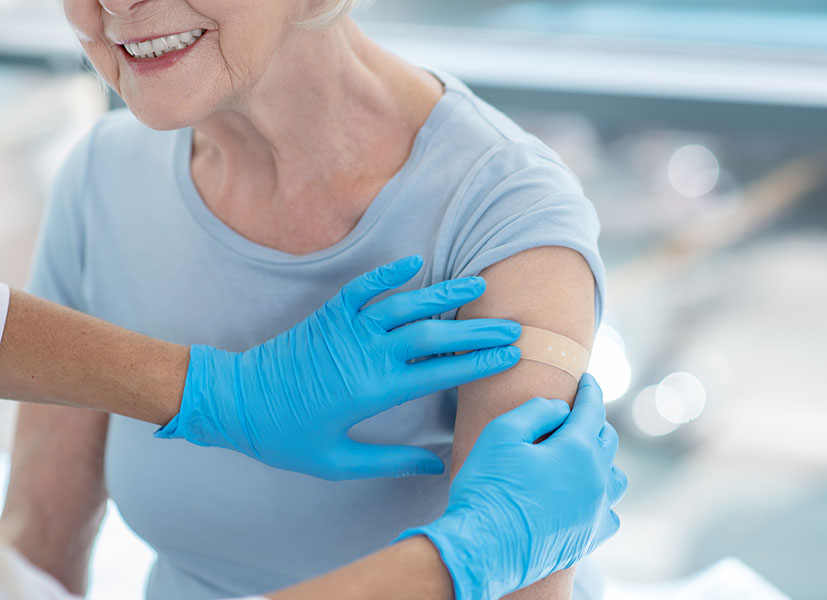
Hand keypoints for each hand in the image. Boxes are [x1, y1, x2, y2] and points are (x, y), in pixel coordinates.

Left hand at [156, 255, 521, 479]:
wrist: (236, 402)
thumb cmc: (285, 436)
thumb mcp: (337, 461)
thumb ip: (390, 462)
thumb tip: (435, 464)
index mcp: (372, 390)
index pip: (438, 371)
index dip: (477, 362)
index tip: (510, 356)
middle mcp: (365, 353)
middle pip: (431, 335)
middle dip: (475, 330)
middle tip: (511, 327)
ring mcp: (347, 329)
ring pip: (404, 305)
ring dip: (442, 295)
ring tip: (476, 286)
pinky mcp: (329, 315)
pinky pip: (363, 287)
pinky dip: (388, 273)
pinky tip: (414, 263)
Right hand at [398, 374, 626, 599]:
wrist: (482, 548)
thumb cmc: (487, 488)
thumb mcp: (502, 433)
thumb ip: (536, 411)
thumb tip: (560, 408)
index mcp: (578, 450)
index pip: (593, 410)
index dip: (591, 390)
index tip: (588, 380)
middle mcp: (596, 480)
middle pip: (607, 440)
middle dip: (594, 421)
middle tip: (576, 414)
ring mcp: (595, 512)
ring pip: (615, 477)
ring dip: (602, 459)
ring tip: (582, 455)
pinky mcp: (588, 538)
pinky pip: (609, 513)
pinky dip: (602, 497)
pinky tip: (586, 496)